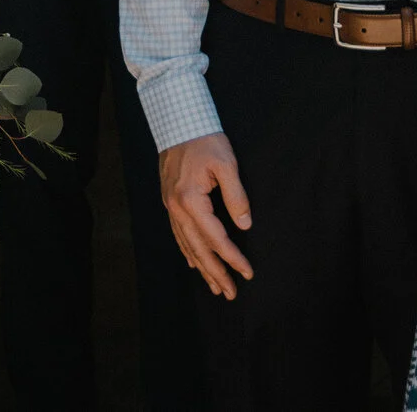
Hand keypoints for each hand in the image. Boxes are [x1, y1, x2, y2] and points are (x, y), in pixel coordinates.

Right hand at [158, 133, 253, 299]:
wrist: (178, 121)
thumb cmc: (205, 140)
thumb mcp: (227, 164)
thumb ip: (236, 196)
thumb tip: (245, 225)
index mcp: (191, 200)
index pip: (216, 238)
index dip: (233, 258)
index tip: (247, 273)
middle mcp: (177, 208)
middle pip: (198, 248)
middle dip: (215, 272)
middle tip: (230, 293)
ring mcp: (170, 206)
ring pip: (186, 244)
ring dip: (201, 267)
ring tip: (215, 286)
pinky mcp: (169, 201)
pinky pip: (178, 233)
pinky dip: (187, 250)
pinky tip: (193, 262)